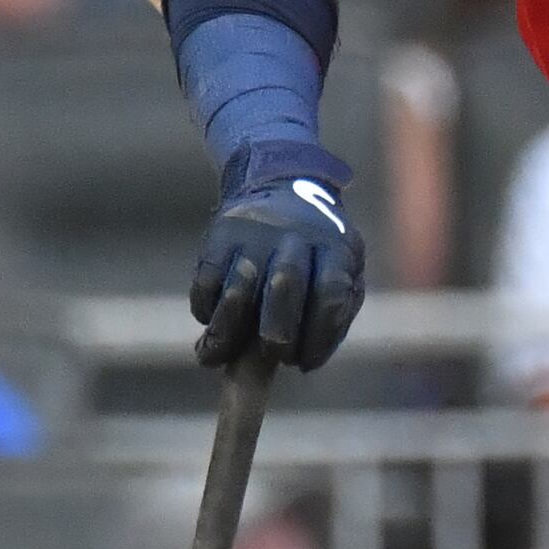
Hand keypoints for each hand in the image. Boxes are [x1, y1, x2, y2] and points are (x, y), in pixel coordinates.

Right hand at [190, 141, 364, 370]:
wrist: (283, 186)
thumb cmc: (317, 252)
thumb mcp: (344, 269)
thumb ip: (335, 313)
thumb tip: (305, 361)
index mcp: (335, 247)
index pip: (330, 294)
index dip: (318, 336)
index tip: (304, 362)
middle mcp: (295, 235)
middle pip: (284, 285)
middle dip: (277, 333)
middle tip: (270, 355)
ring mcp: (254, 232)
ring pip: (238, 289)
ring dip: (227, 331)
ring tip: (221, 355)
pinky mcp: (219, 235)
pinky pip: (206, 282)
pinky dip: (204, 310)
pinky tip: (212, 322)